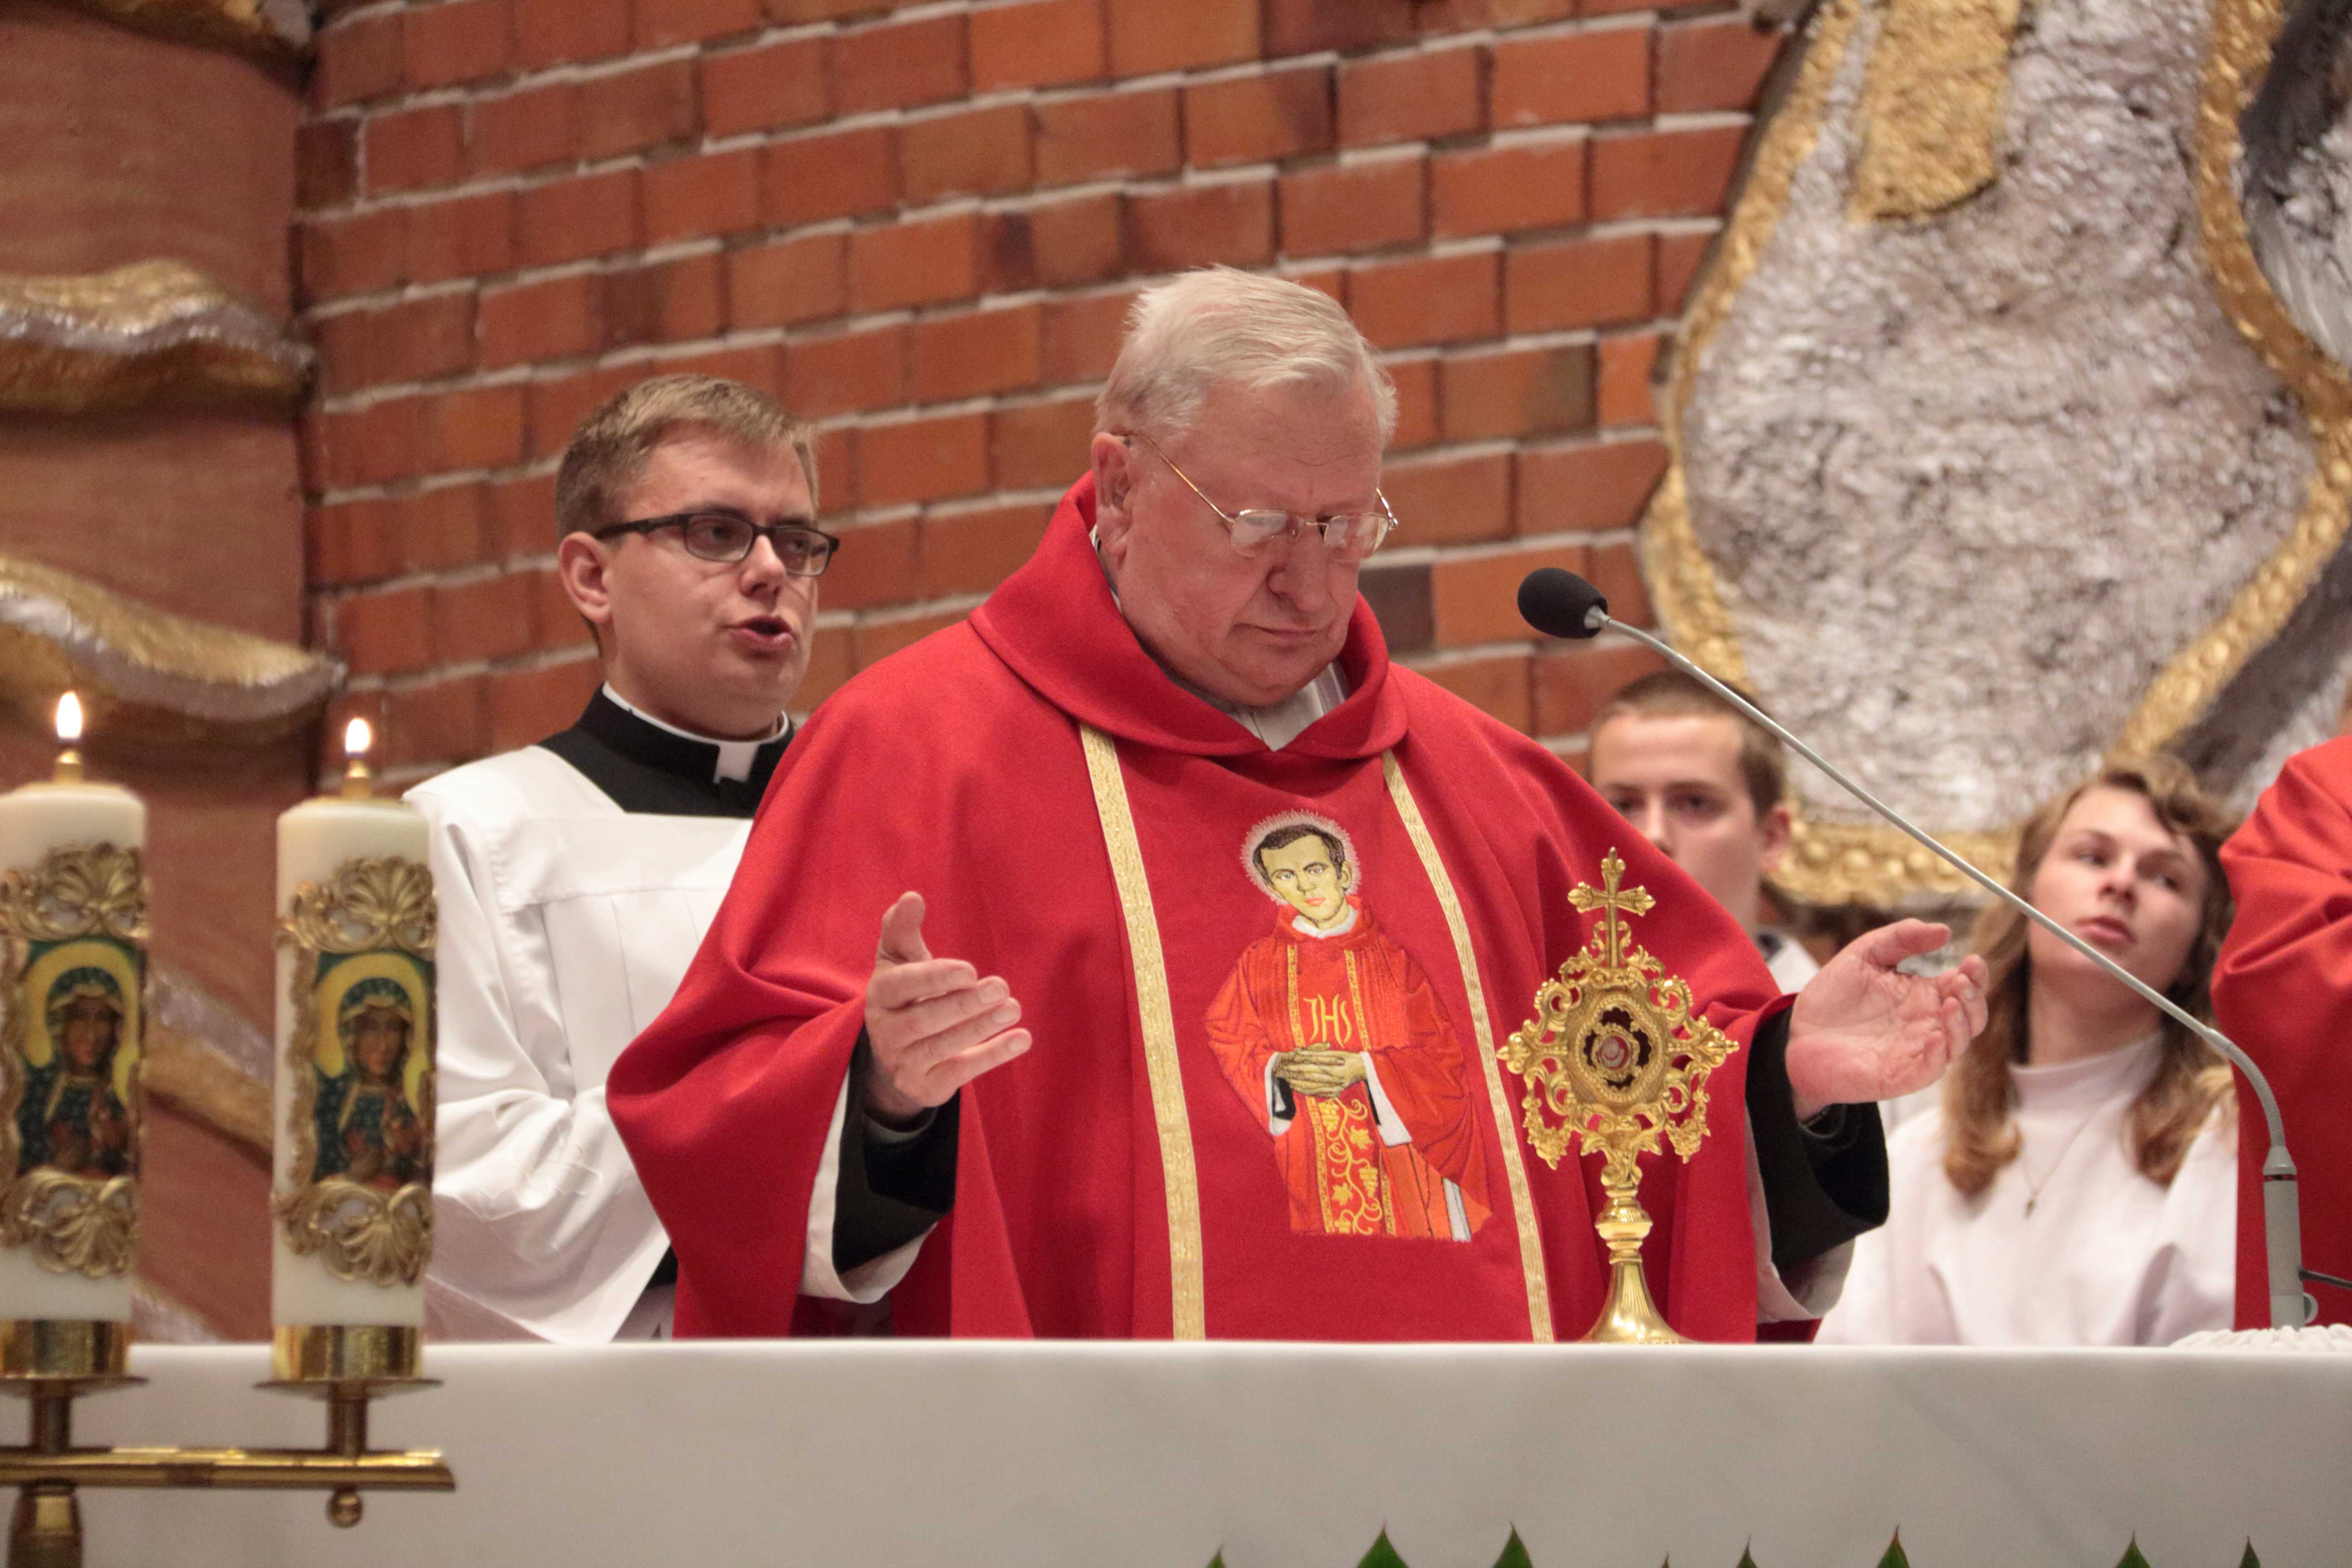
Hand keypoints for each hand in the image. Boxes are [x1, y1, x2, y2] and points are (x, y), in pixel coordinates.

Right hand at [862, 892, 1031, 1126]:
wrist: (896, 1057)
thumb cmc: (905, 995)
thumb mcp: (899, 962)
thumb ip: (903, 930)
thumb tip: (911, 897)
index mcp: (880, 995)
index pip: (901, 986)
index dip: (934, 979)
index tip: (969, 970)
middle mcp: (886, 1032)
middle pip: (923, 1019)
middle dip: (963, 1004)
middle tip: (1000, 987)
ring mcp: (904, 1062)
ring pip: (941, 1046)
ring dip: (980, 1028)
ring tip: (1013, 1007)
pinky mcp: (926, 1086)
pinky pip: (960, 1072)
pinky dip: (992, 1056)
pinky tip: (1022, 1038)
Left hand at [1272, 1048, 1367, 1098]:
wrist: (1363, 1069)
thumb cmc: (1347, 1057)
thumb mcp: (1332, 1052)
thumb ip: (1314, 1052)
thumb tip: (1296, 1051)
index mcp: (1330, 1066)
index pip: (1307, 1067)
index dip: (1293, 1067)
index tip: (1283, 1065)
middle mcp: (1331, 1078)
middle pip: (1306, 1077)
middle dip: (1291, 1076)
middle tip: (1280, 1074)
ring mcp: (1333, 1087)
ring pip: (1310, 1087)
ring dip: (1296, 1085)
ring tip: (1286, 1081)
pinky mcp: (1334, 1092)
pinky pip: (1317, 1094)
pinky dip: (1305, 1091)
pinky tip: (1297, 1089)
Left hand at [1785, 920, 1988, 1120]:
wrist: (1797, 1034)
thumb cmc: (1832, 998)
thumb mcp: (1863, 956)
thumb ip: (1899, 938)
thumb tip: (1944, 929)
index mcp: (1921, 995)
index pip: (1964, 986)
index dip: (1976, 975)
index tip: (1972, 959)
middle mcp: (1925, 1024)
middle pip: (1971, 1016)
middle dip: (1974, 998)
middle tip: (1961, 979)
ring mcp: (1915, 1051)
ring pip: (1958, 1043)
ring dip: (1963, 1022)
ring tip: (1951, 1000)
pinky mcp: (1899, 1075)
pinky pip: (1931, 1070)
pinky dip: (1939, 1054)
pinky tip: (1935, 1036)